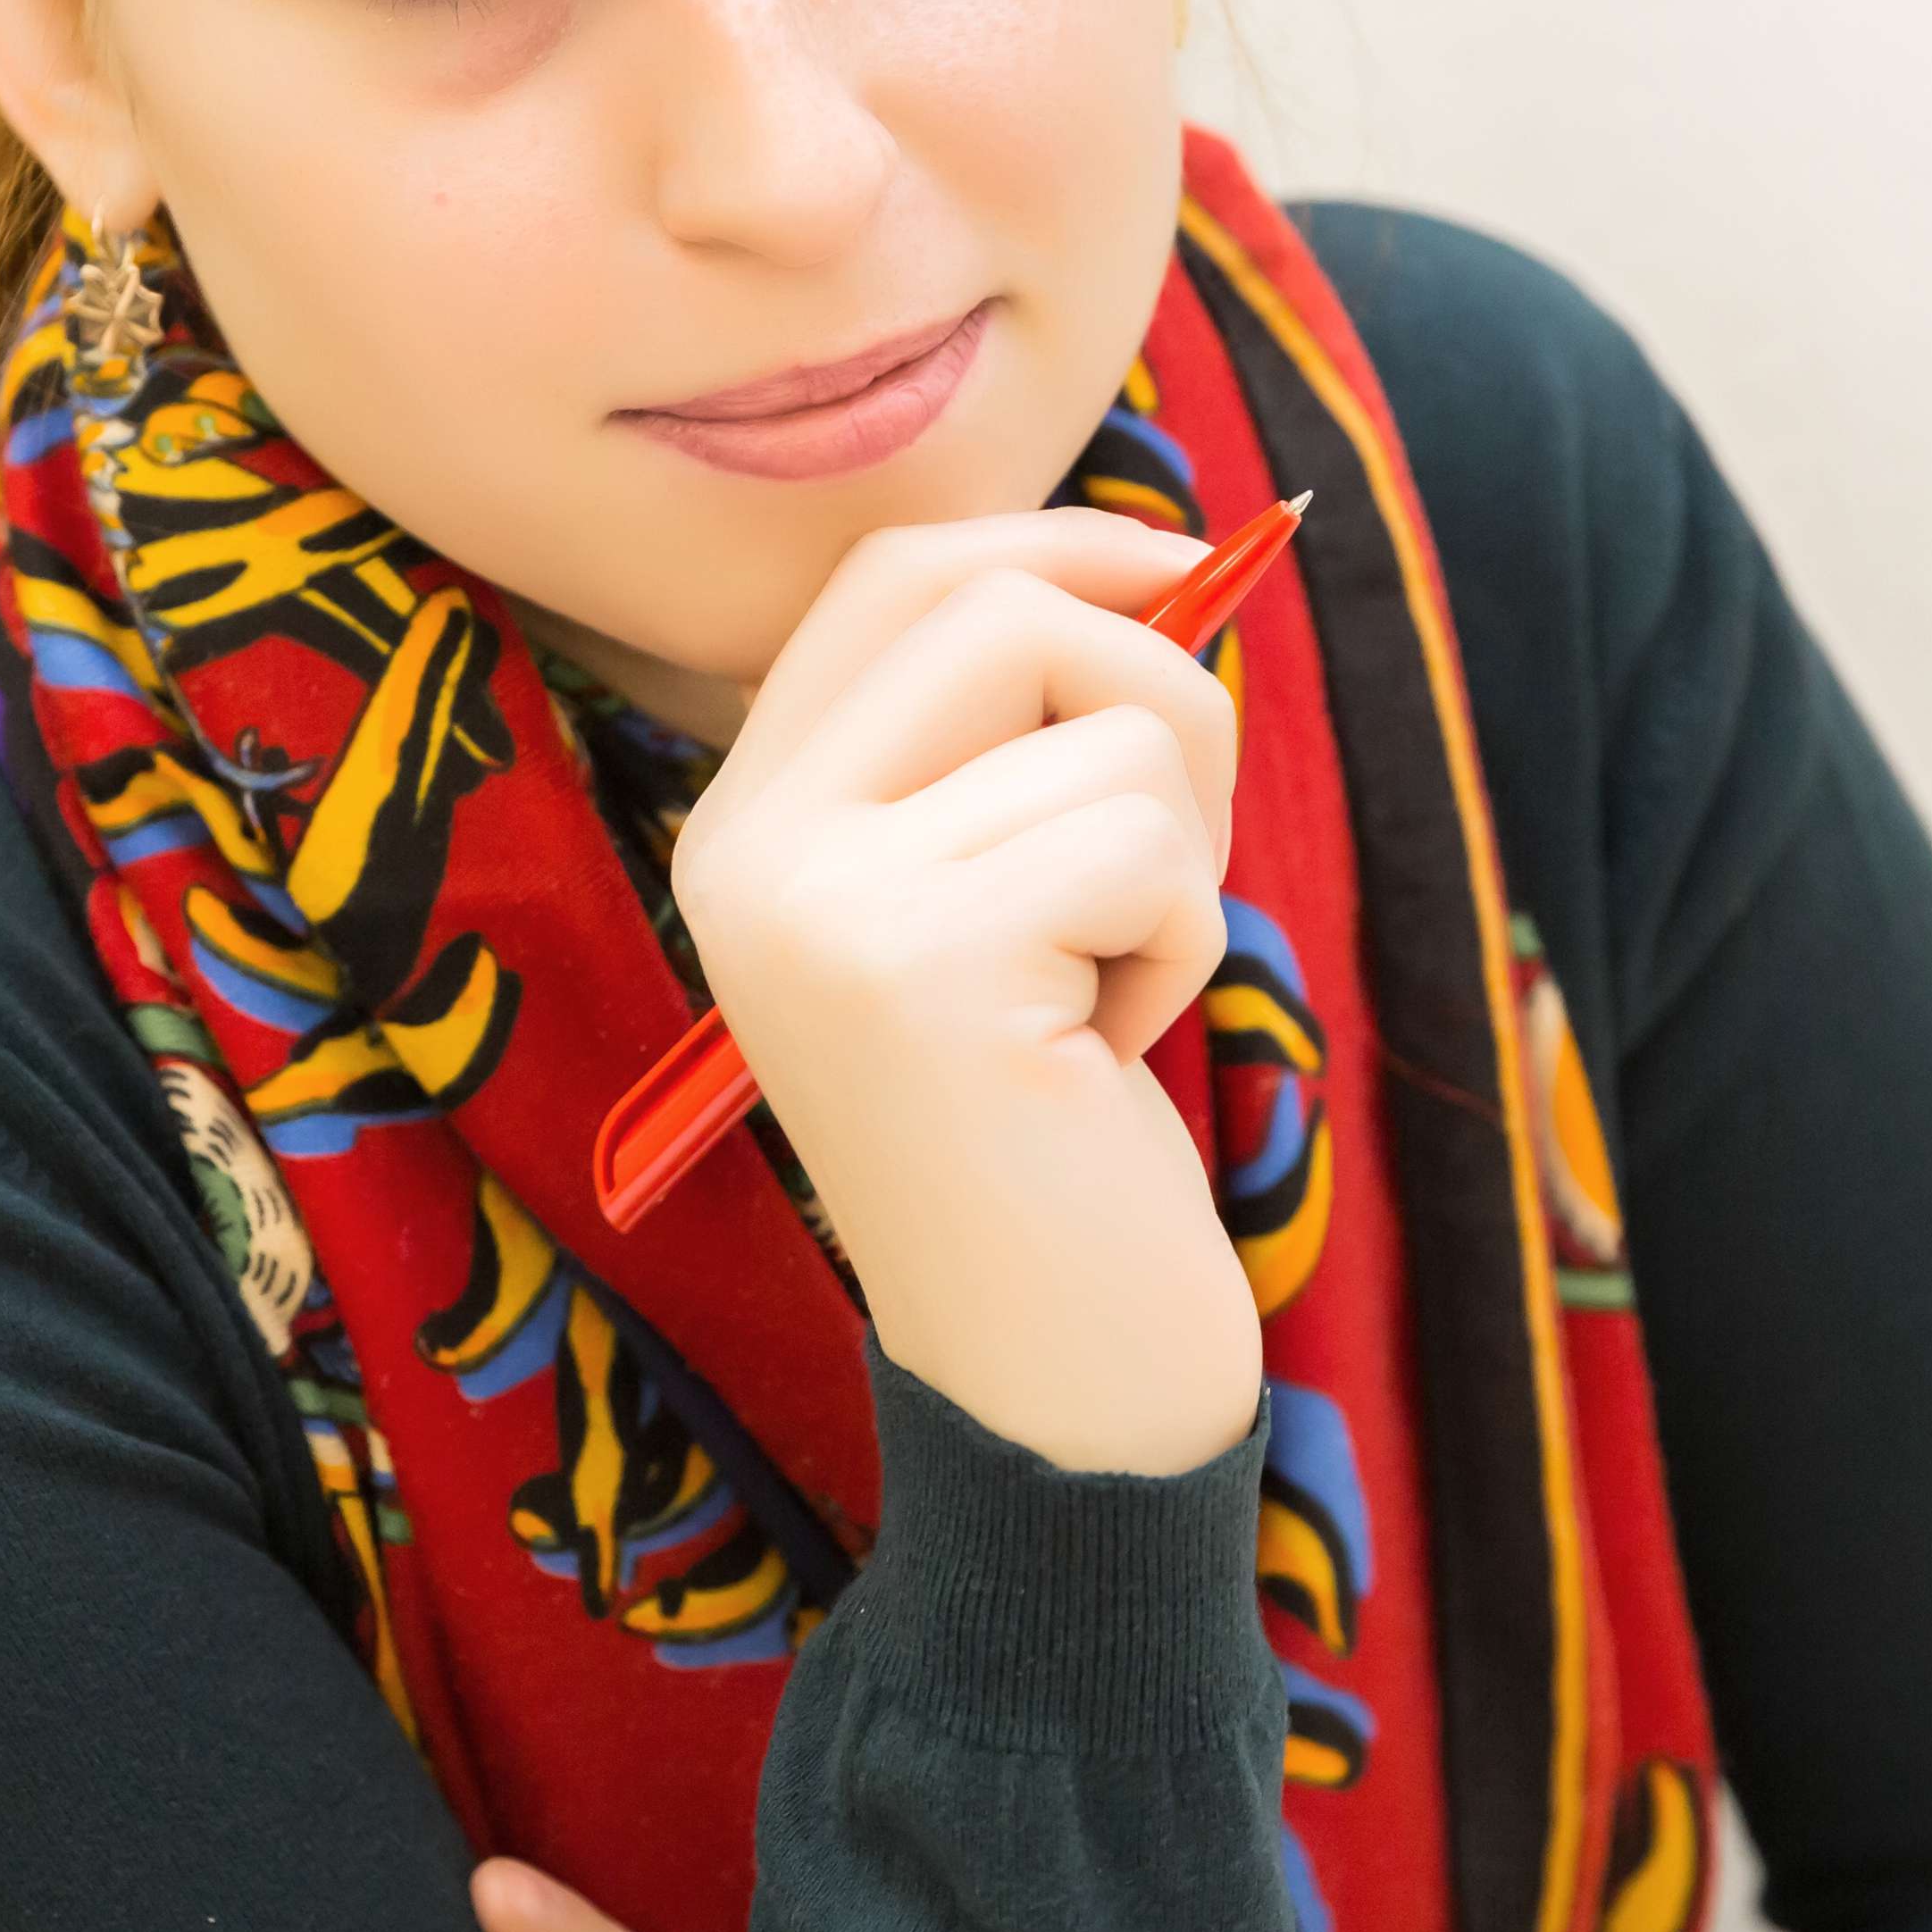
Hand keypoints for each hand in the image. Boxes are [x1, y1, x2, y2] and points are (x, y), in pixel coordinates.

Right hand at [662, 508, 1260, 1477]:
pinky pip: (1143, 839)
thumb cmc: (1054, 1134)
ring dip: (1177, 855)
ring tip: (1107, 995)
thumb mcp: (1003, 899)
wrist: (1047, 1390)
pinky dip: (1182, 940)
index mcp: (746, 820)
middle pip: (998, 603)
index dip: (1058, 540)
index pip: (895, 576)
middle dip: (1157, 688)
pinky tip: (1110, 1056)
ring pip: (1109, 721)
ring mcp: (820, 907)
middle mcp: (748, 850)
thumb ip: (1015, 740)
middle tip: (1168, 856)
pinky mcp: (923, 969)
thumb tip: (1158, 561)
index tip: (1184, 572)